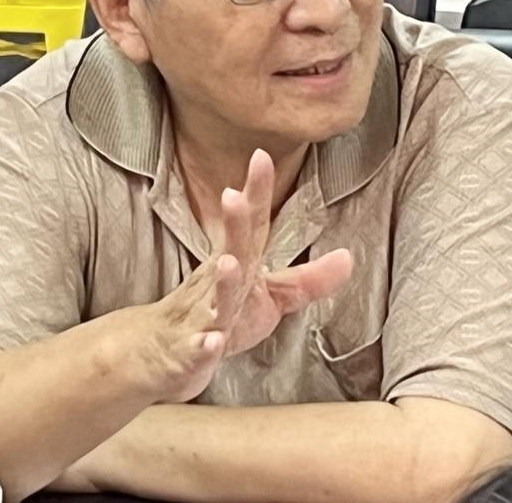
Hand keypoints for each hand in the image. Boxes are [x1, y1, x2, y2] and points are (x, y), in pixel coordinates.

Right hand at [143, 150, 351, 402]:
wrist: (162, 355)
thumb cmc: (217, 316)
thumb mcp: (268, 297)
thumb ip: (307, 279)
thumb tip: (348, 257)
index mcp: (238, 265)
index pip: (250, 226)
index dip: (256, 193)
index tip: (261, 156)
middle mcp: (217, 284)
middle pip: (229, 251)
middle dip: (232, 224)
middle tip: (233, 195)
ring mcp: (201, 317)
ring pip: (213, 299)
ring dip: (222, 282)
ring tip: (228, 263)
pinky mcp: (189, 352)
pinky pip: (197, 349)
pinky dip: (203, 346)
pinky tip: (211, 342)